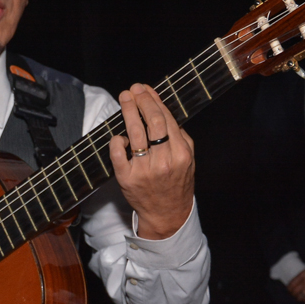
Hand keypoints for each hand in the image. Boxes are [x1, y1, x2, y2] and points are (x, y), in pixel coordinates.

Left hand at [110, 84, 194, 239]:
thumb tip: (162, 110)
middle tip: (132, 90)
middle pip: (152, 123)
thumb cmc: (176, 182)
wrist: (167, 213)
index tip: (145, 89)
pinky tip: (119, 135)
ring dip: (128, 113)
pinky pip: (118, 155)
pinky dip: (117, 141)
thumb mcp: (187, 159)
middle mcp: (164, 161)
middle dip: (141, 102)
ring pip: (135, 134)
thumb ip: (179, 137)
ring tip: (124, 99)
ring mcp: (144, 170)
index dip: (154, 101)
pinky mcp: (127, 179)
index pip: (166, 120)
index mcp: (181, 153)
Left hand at [289, 260, 304, 303]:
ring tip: (299, 299)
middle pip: (296, 291)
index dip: (290, 288)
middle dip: (294, 294)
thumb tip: (304, 272)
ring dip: (300, 298)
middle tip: (294, 295)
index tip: (289, 290)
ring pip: (302, 296)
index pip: (292, 283)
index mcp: (302, 274)